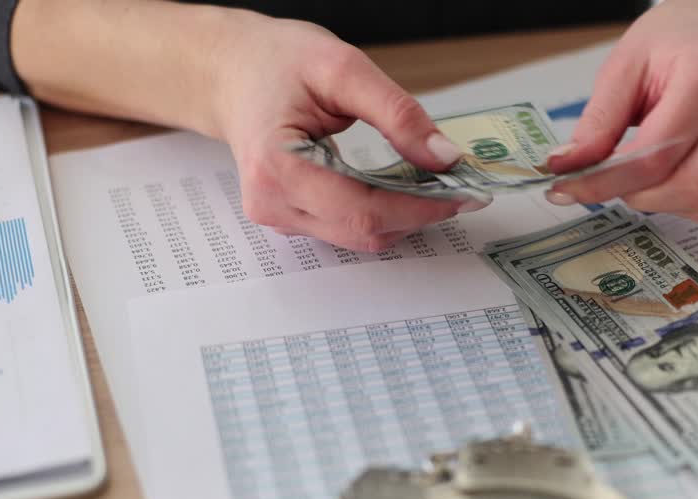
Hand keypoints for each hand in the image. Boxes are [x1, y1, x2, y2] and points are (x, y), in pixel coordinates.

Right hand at [212, 17, 479, 251]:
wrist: (233, 70)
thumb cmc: (276, 62)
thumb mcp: (343, 68)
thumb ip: (398, 114)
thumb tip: (444, 157)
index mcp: (278, 167)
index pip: (363, 210)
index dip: (420, 208)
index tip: (464, 194)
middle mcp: (273, 203)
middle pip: (365, 231)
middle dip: (419, 214)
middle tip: (461, 189)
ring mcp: (279, 215)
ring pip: (359, 236)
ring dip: (403, 216)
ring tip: (433, 184)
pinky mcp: (290, 217)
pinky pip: (346, 227)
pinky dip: (382, 212)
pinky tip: (401, 187)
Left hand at [544, 0, 697, 223]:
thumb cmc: (677, 42)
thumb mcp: (625, 65)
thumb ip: (598, 121)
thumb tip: (568, 167)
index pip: (655, 155)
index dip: (606, 181)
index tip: (569, 188)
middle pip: (690, 188)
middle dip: (638, 196)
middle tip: (610, 181)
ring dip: (662, 202)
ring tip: (644, 172)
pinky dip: (686, 200)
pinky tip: (674, 169)